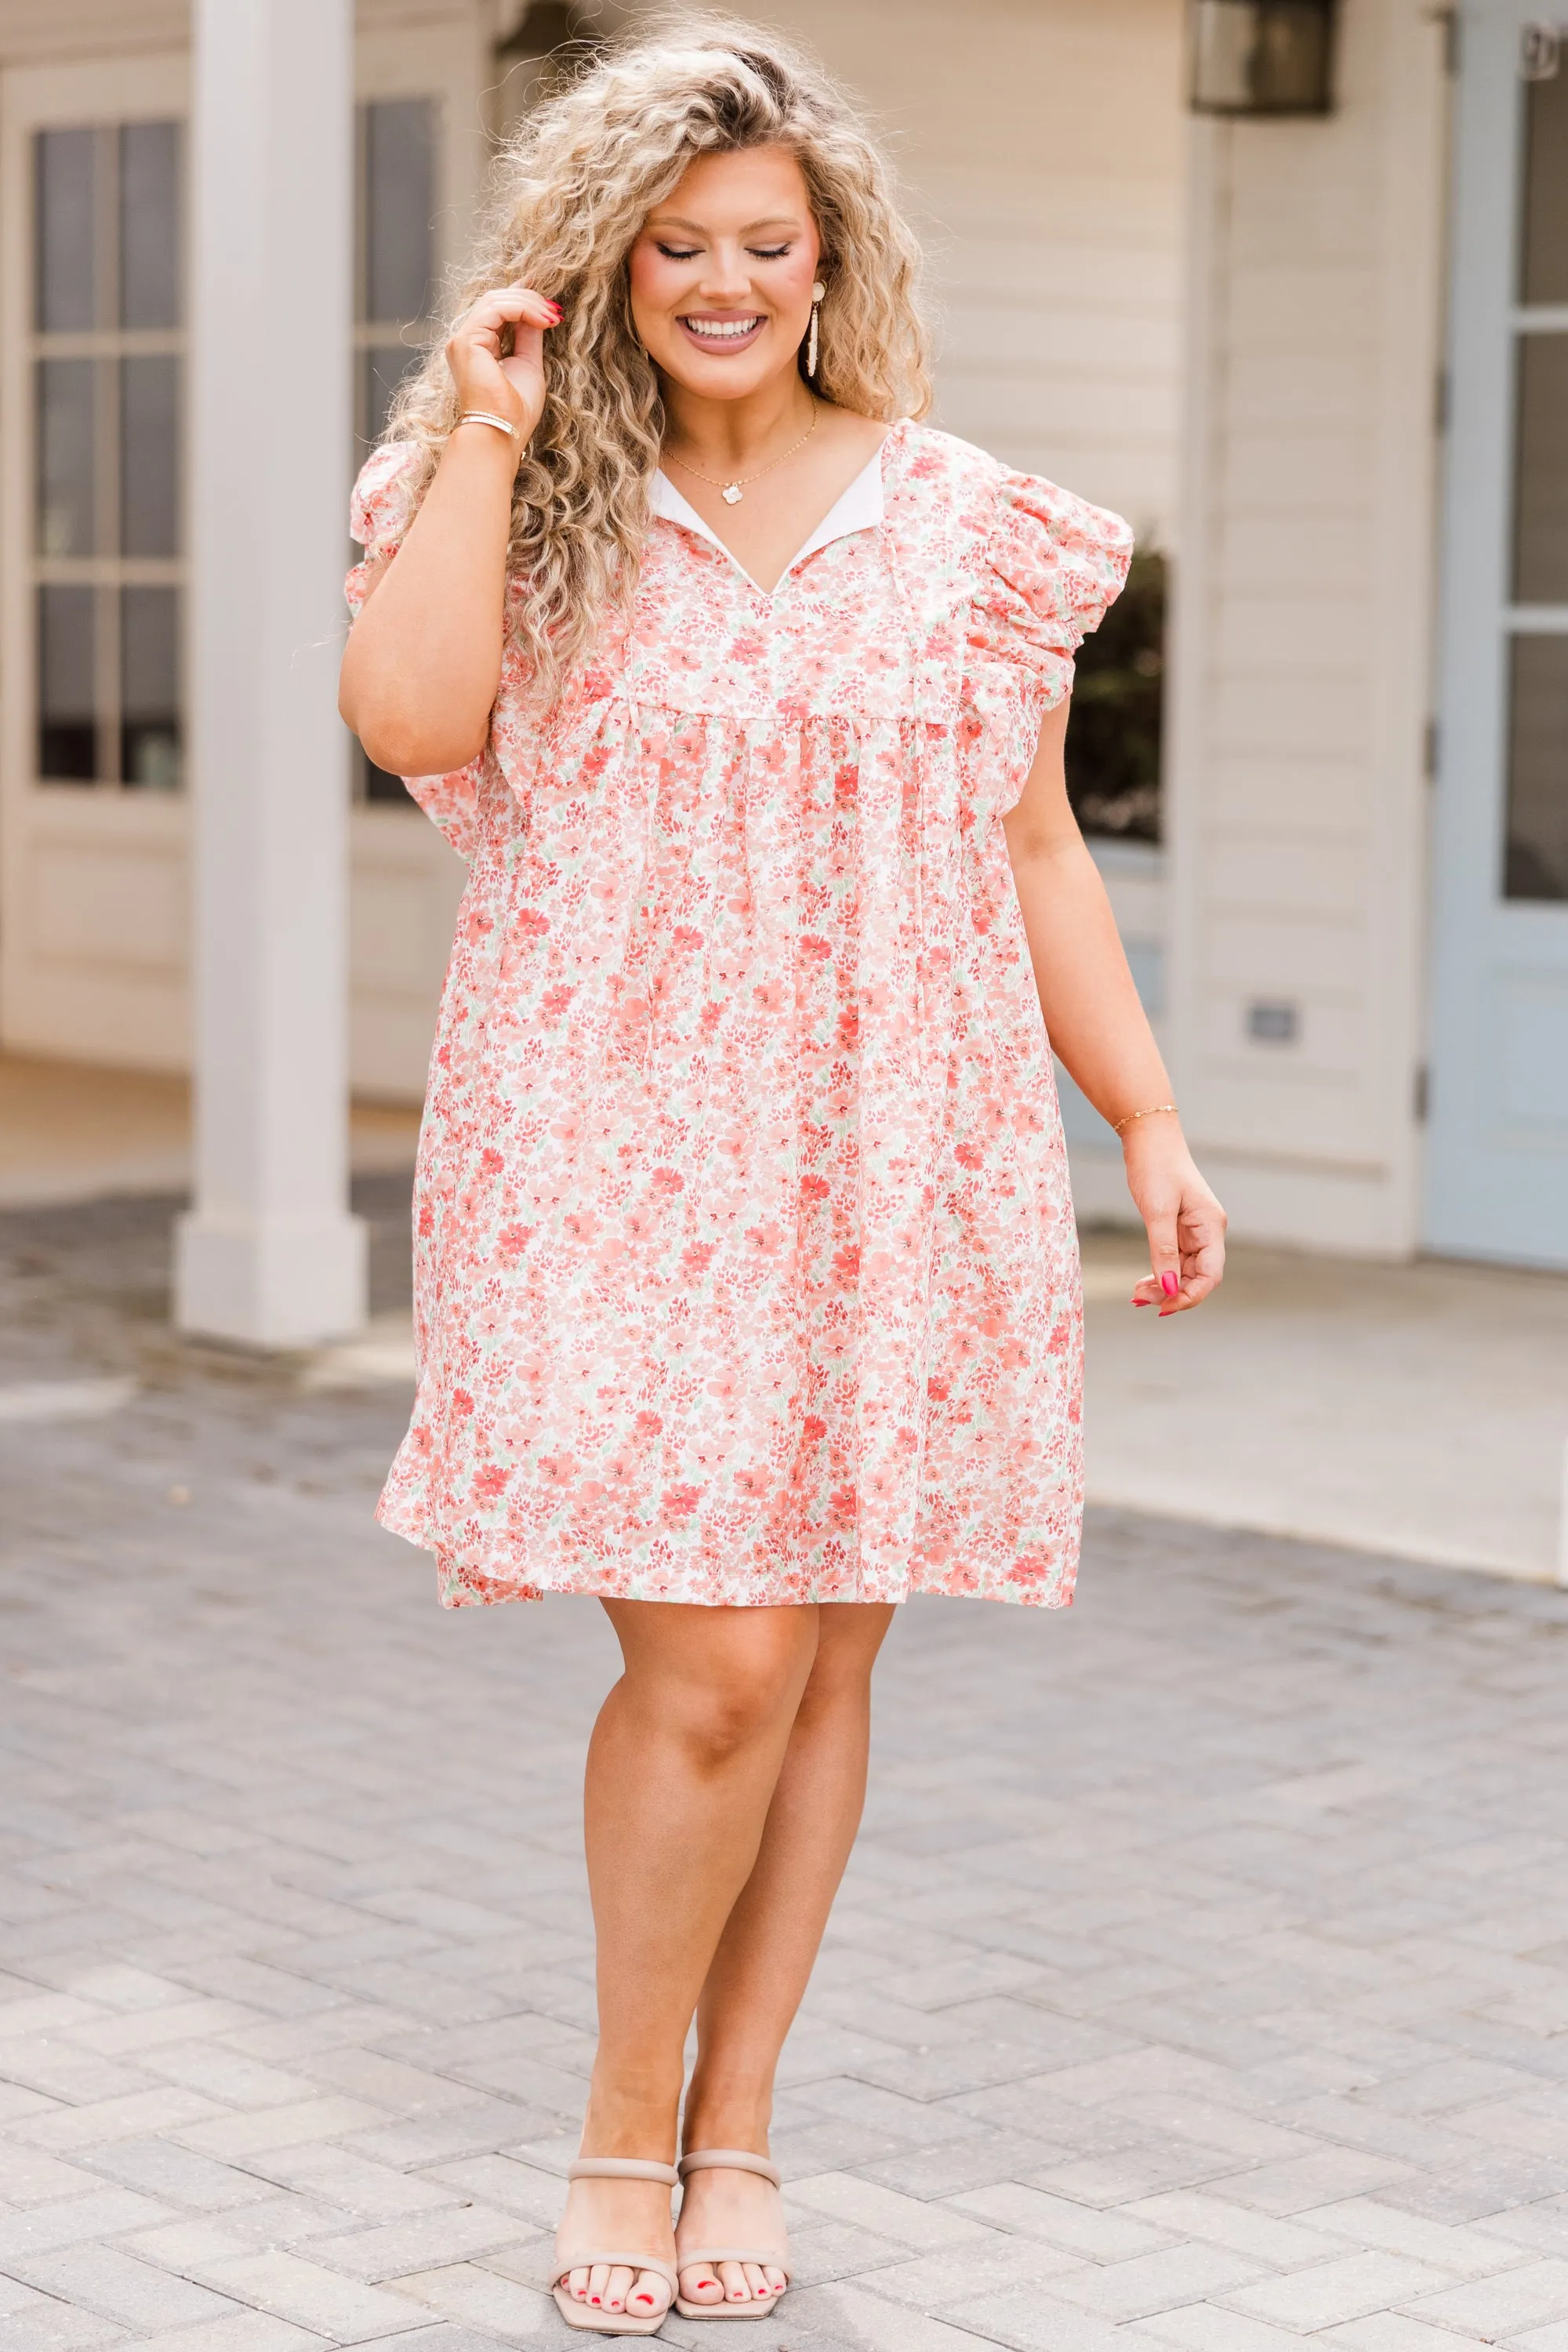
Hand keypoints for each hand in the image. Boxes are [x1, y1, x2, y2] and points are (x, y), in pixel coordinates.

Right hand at [445, 284, 561, 448]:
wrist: (502, 433)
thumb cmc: (515, 411)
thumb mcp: (529, 364)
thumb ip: (529, 335)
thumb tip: (539, 311)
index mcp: (478, 347)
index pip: (498, 310)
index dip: (523, 299)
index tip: (551, 303)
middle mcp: (466, 341)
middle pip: (496, 301)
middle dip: (529, 299)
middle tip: (555, 310)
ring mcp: (463, 340)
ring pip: (496, 301)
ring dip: (529, 303)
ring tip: (552, 316)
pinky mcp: (466, 341)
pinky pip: (496, 309)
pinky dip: (523, 309)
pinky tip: (543, 320)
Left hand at [1121, 1120, 1226, 1315]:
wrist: (1149, 1140)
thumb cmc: (1156, 1168)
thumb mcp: (1158, 1211)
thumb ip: (1164, 1251)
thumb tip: (1168, 1288)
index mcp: (1211, 1227)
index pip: (1210, 1275)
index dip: (1190, 1296)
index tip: (1163, 1307)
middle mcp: (1207, 1233)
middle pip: (1197, 1277)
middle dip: (1172, 1293)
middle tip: (1139, 1299)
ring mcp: (1193, 1232)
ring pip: (1184, 1272)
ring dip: (1164, 1286)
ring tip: (1137, 1294)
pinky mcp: (1178, 1230)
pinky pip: (1173, 1261)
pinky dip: (1160, 1273)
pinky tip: (1143, 1282)